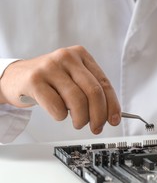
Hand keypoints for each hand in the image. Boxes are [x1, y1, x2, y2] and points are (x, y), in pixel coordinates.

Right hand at [0, 45, 120, 133]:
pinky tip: (58, 114)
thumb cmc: (50, 82)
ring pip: (77, 100)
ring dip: (81, 119)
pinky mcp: (34, 80)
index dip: (112, 105)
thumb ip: (91, 93)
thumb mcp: (73, 79)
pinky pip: (57, 106)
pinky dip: (61, 116)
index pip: (104, 83)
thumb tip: (110, 115)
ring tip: (78, 123)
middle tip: (96, 127)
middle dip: (98, 115)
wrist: (16, 77)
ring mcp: (50, 67)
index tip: (114, 120)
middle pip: (93, 92)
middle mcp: (67, 57)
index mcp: (81, 55)